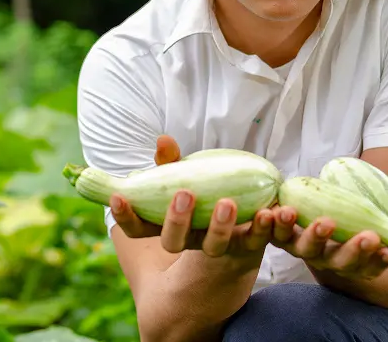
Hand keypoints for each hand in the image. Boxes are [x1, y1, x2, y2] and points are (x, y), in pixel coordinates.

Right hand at [110, 135, 275, 259]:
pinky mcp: (248, 245)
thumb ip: (172, 163)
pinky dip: (262, 227)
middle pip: (173, 242)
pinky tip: (269, 211)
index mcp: (166, 225)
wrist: (242, 225)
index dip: (125, 216)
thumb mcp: (184, 176)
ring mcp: (217, 245)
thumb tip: (163, 140)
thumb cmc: (202, 193)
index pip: (138, 228)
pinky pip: (255, 241)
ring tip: (228, 204)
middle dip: (176, 220)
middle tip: (184, 194)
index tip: (118, 197)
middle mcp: (189, 240)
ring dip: (220, 227)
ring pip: (214, 247)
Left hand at [270, 204, 387, 280]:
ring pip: (306, 249)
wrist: (314, 215)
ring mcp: (305, 249)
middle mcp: (330, 260)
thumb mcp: (379, 218)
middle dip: (355, 250)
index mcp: (355, 261)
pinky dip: (273, 225)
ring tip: (322, 222)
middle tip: (368, 237)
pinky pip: (275, 234)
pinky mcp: (283, 236)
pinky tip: (275, 211)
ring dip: (313, 237)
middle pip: (341, 262)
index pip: (372, 266)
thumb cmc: (355, 220)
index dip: (381, 260)